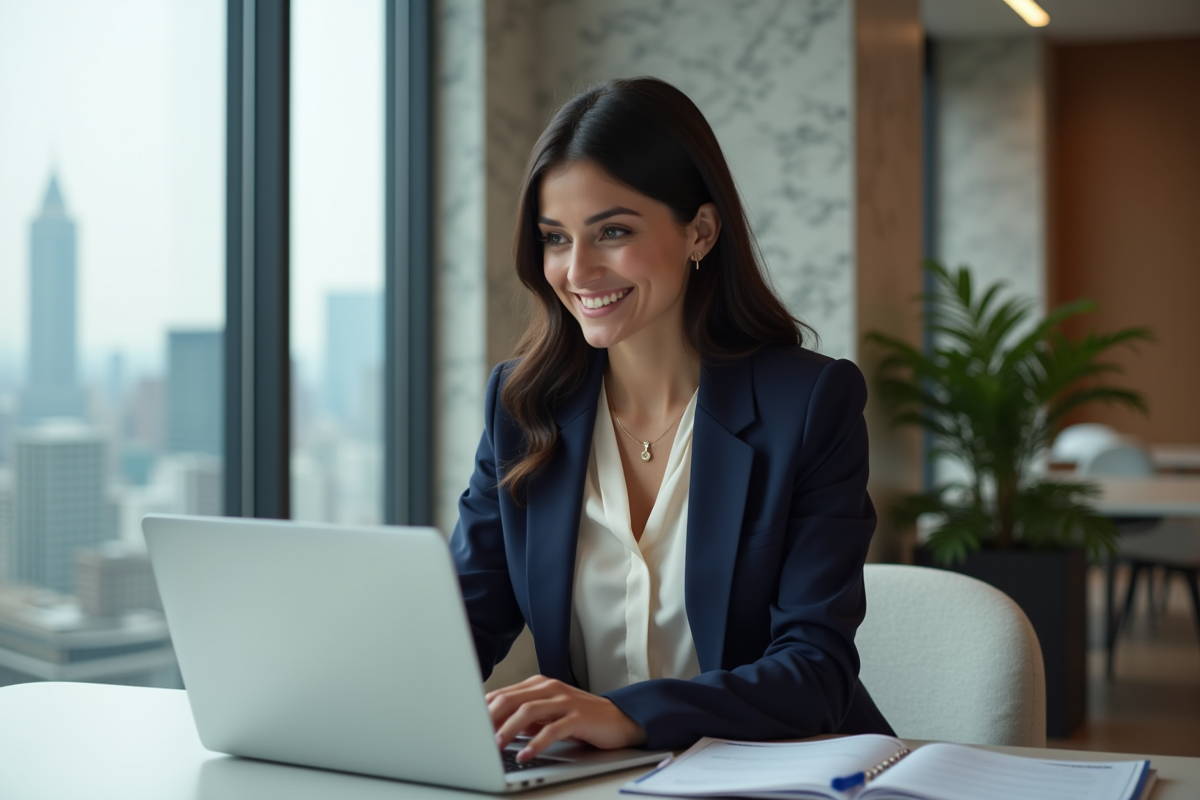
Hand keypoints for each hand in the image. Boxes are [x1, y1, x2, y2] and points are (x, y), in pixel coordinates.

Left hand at [486, 675, 646, 761]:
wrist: (619, 719)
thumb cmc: (581, 717)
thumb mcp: (548, 714)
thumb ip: (524, 716)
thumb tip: (493, 728)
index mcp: (539, 685)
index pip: (503, 694)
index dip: (483, 710)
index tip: (468, 726)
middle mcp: (550, 688)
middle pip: (511, 699)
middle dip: (489, 718)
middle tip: (474, 736)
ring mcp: (564, 701)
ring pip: (527, 711)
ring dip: (508, 730)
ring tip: (495, 746)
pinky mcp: (578, 717)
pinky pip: (552, 730)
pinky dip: (535, 743)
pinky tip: (525, 754)